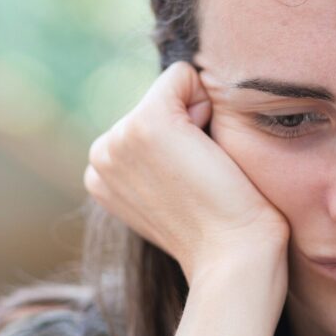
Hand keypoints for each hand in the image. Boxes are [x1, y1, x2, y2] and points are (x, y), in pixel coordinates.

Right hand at [85, 60, 289, 335]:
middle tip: (202, 182)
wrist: (234, 260)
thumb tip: (184, 125)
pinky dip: (207, 102)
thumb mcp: (174, 193)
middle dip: (191, 128)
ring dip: (201, 121)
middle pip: (161, 100)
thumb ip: (161, 161)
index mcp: (102, 174)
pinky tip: (210, 153)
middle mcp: (101, 154)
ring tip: (205, 172)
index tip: (193, 188)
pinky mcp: (146, 124)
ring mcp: (119, 139)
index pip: (148, 121)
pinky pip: (183, 75)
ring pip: (173, 89)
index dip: (184, 144)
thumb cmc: (222, 234)